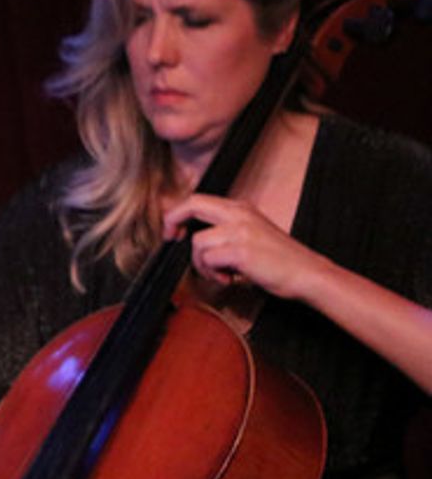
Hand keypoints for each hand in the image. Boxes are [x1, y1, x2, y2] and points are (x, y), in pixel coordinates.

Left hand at [163, 193, 327, 299]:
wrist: (308, 274)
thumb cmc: (280, 260)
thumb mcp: (251, 234)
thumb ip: (225, 230)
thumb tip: (192, 237)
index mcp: (241, 208)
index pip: (199, 199)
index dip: (178, 213)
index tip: (172, 231)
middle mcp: (240, 214)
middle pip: (192, 204)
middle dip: (172, 221)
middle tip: (170, 239)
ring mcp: (241, 231)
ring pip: (198, 242)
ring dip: (202, 264)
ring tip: (221, 274)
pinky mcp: (241, 251)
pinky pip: (208, 260)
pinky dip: (213, 274)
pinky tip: (229, 279)